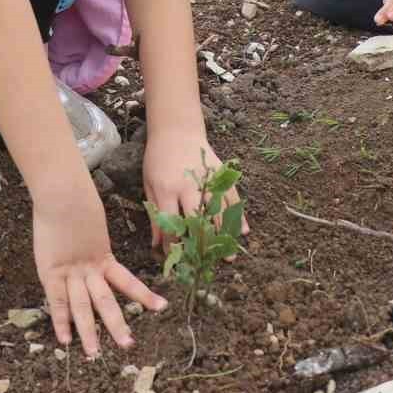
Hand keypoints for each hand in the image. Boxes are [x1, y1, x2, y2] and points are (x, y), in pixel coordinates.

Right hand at [32, 180, 165, 357]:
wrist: (61, 194)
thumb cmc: (75, 201)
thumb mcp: (91, 224)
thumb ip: (93, 243)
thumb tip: (96, 249)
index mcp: (103, 256)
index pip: (128, 281)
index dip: (144, 295)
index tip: (161, 307)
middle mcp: (90, 269)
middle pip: (107, 302)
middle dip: (117, 325)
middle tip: (128, 346)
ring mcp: (71, 272)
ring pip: (83, 307)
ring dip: (89, 331)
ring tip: (94, 354)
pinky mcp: (52, 272)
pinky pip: (56, 301)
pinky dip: (60, 321)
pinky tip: (64, 340)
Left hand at [143, 132, 247, 251]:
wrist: (176, 130)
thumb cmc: (158, 159)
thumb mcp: (149, 185)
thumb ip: (154, 214)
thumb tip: (156, 244)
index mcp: (167, 189)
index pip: (171, 224)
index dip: (173, 245)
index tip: (176, 259)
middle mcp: (189, 186)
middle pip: (199, 220)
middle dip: (202, 244)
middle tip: (206, 262)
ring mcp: (208, 179)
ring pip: (219, 211)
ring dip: (224, 235)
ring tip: (227, 255)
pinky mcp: (221, 174)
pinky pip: (232, 197)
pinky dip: (239, 215)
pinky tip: (243, 231)